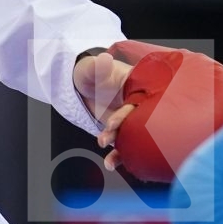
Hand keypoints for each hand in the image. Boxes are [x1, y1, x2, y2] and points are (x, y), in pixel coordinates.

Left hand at [73, 49, 134, 164]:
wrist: (84, 85)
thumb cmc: (91, 72)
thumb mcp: (92, 68)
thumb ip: (98, 67)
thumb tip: (103, 60)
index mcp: (136, 85)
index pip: (138, 99)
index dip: (127, 111)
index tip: (113, 121)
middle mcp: (136, 102)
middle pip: (136, 120)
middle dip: (124, 132)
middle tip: (106, 138)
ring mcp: (129, 118)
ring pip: (130, 135)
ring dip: (121, 149)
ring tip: (109, 158)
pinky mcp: (122, 130)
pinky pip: (123, 144)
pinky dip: (118, 156)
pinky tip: (110, 163)